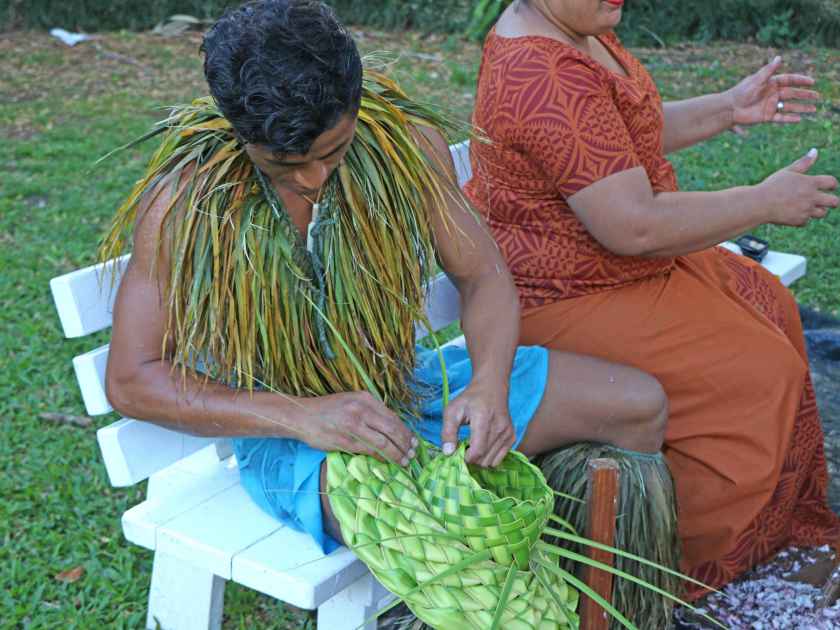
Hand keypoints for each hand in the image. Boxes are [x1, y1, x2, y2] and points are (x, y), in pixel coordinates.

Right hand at [296, 392, 417, 464]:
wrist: (302, 416)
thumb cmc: (328, 410)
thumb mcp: (351, 401)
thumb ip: (370, 410)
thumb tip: (392, 427)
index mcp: (365, 398)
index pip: (392, 417)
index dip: (406, 431)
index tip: (413, 441)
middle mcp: (361, 410)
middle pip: (392, 429)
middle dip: (405, 443)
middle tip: (413, 453)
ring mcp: (353, 426)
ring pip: (383, 443)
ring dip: (397, 454)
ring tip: (404, 461)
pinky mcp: (345, 441)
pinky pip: (369, 451)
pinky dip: (381, 458)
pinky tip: (388, 462)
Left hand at [440, 384, 513, 467]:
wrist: (491, 388)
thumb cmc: (470, 399)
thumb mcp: (452, 410)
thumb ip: (448, 432)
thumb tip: (448, 453)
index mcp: (483, 419)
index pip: (478, 451)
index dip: (466, 458)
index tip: (459, 452)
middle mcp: (499, 428)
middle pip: (484, 460)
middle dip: (472, 459)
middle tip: (465, 447)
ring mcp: (507, 433)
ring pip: (492, 462)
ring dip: (480, 459)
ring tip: (474, 445)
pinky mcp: (511, 437)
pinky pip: (499, 458)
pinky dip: (489, 457)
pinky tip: (483, 445)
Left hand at [726, 56, 818, 133]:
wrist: (729, 108)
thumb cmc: (741, 92)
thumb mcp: (756, 80)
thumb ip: (768, 71)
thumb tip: (779, 58)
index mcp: (771, 83)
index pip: (789, 80)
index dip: (801, 81)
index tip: (812, 82)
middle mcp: (772, 94)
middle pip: (793, 94)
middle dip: (805, 95)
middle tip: (817, 96)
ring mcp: (770, 106)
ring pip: (789, 106)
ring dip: (801, 108)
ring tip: (813, 109)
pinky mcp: (766, 116)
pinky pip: (780, 118)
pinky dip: (789, 118)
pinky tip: (799, 119)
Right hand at [759, 149, 837, 226]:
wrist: (758, 204)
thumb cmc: (771, 186)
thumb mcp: (787, 172)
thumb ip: (803, 163)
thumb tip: (815, 151)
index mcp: (810, 182)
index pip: (832, 183)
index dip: (831, 184)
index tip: (827, 186)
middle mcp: (811, 197)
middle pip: (834, 202)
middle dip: (832, 201)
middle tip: (825, 200)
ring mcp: (806, 210)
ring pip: (822, 213)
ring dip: (817, 210)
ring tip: (806, 206)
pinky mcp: (799, 221)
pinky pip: (806, 221)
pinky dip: (801, 218)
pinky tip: (791, 213)